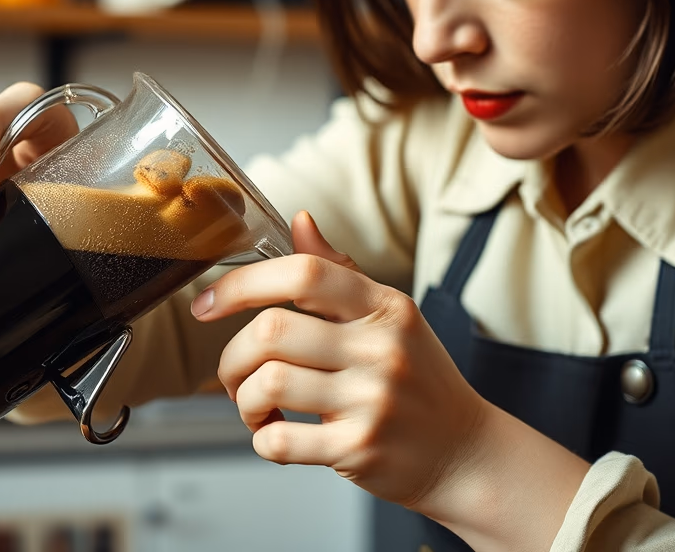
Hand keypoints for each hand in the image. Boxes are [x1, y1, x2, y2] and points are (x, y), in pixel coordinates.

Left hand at [192, 211, 493, 511]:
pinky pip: (278, 439)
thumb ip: (339, 273)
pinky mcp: (359, 449)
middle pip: (270, 329)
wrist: (467, 453)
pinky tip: (274, 433)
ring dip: (243, 400)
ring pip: (267, 383)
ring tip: (256, 406)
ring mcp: (372, 400)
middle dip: (233, 356)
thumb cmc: (420, 382)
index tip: (208, 303)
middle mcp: (381, 348)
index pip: (304, 273)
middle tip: (235, 373)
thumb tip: (300, 221)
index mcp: (385, 307)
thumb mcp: (391, 318)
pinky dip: (260, 438)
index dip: (242, 283)